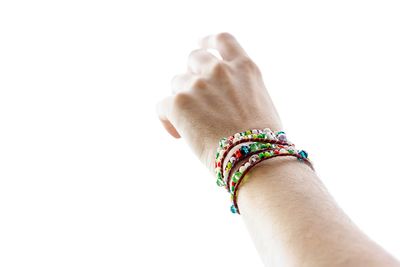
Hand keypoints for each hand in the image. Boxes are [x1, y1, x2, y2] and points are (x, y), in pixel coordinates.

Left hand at [156, 33, 281, 173]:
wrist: (254, 158)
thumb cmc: (262, 141)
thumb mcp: (261, 103)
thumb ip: (240, 90)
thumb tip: (222, 98)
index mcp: (244, 68)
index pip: (223, 40)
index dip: (208, 41)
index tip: (201, 43)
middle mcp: (220, 70)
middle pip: (194, 59)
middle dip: (192, 74)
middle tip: (193, 96)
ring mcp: (198, 85)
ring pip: (177, 83)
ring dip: (182, 99)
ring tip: (191, 125)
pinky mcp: (179, 102)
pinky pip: (162, 106)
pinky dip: (167, 120)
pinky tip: (178, 135)